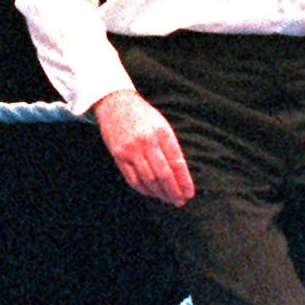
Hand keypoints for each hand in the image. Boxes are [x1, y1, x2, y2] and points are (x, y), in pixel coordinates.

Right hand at [90, 91, 193, 206]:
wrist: (116, 103)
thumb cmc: (143, 116)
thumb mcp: (162, 125)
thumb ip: (170, 148)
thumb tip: (180, 175)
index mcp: (162, 133)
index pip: (177, 163)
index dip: (184, 181)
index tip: (189, 194)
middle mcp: (147, 141)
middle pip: (163, 174)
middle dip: (173, 191)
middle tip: (180, 201)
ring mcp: (131, 149)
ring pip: (149, 179)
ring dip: (160, 193)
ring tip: (167, 199)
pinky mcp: (118, 155)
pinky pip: (133, 179)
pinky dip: (144, 189)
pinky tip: (151, 193)